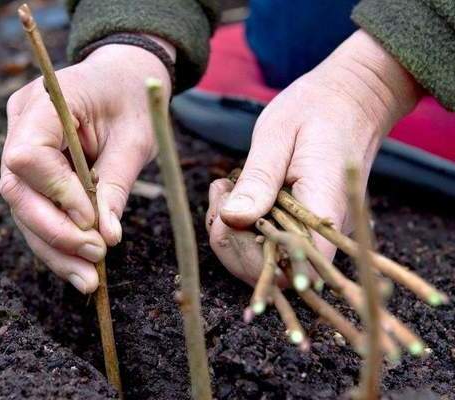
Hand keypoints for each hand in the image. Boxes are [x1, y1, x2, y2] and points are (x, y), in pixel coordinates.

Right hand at [1, 39, 173, 292]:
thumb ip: (116, 185)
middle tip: (94, 261)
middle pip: (17, 190)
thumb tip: (107, 238)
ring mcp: (19, 145)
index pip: (27, 156)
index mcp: (45, 102)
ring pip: (23, 208)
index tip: (92, 221)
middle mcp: (20, 124)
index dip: (56, 193)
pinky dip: (57, 241)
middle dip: (54, 232)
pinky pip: (36, 209)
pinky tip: (80, 268)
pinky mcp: (30, 169)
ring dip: (55, 248)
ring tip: (88, 280)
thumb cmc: (133, 100)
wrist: (121, 78)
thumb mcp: (136, 138)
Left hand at [206, 30, 420, 286]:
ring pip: (267, 261)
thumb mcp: (278, 135)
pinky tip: (233, 194)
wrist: (353, 98)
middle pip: (274, 273)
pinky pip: (270, 242)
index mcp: (323, 209)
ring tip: (223, 190)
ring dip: (232, 234)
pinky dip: (243, 226)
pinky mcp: (305, 224)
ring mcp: (316, 230)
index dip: (251, 259)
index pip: (292, 267)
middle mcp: (325, 230)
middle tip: (219, 195)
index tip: (226, 217)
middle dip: (231, 243)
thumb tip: (232, 219)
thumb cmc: (317, 109)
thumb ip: (258, 179)